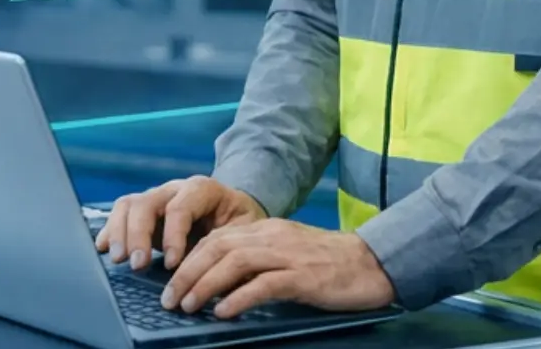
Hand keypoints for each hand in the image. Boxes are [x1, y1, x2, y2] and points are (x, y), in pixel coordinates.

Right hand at [94, 176, 266, 272]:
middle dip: (139, 235)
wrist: (234, 211)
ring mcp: (156, 198)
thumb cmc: (240, 224)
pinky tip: (103, 248)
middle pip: (147, 203)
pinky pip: (120, 213)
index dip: (173, 236)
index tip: (172, 265)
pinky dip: (109, 229)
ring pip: (129, 205)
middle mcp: (174, 189)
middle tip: (137, 265)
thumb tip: (216, 277)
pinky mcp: (144, 211)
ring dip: (119, 232)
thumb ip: (230, 248)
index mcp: (203, 190)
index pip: (180, 207)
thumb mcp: (245, 233)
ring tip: (118, 259)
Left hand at [161, 219, 395, 317]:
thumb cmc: (327, 264)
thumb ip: (256, 260)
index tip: (170, 281)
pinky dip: (238, 298)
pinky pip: (263, 285)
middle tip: (169, 299)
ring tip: (187, 306)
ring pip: (233, 263)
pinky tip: (223, 312)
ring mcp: (286, 255)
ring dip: (204, 285)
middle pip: (216, 248)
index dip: (189, 259)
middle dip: (186, 273)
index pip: (215, 238)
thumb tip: (219, 281)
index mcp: (264, 229)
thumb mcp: (285, 252)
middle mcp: (270, 237)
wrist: (372, 263)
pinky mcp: (302, 277)